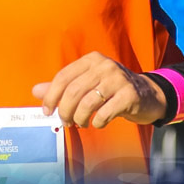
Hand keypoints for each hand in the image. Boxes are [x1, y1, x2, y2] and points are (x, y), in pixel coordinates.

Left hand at [31, 51, 166, 128]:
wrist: (147, 95)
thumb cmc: (111, 90)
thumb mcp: (87, 84)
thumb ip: (62, 87)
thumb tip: (35, 91)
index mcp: (91, 59)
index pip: (63, 76)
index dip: (51, 96)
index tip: (46, 111)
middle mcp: (104, 65)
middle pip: (73, 91)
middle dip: (65, 111)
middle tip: (65, 122)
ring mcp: (118, 79)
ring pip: (87, 103)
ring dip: (80, 119)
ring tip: (81, 123)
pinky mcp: (130, 95)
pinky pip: (105, 113)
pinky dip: (97, 122)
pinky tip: (98, 123)